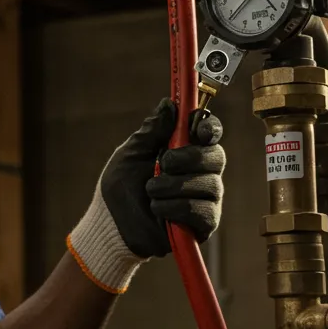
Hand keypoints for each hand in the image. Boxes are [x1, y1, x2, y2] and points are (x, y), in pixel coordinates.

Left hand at [67, 98, 224, 293]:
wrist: (111, 224)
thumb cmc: (121, 188)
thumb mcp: (131, 154)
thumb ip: (151, 131)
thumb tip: (168, 104)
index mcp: (186, 150)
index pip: (211, 133)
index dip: (210, 128)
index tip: (198, 130)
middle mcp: (202, 172)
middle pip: (216, 156)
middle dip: (188, 158)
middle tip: (162, 164)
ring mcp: (205, 198)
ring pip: (209, 184)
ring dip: (174, 186)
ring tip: (150, 191)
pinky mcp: (203, 223)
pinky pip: (203, 211)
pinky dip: (177, 208)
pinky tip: (158, 209)